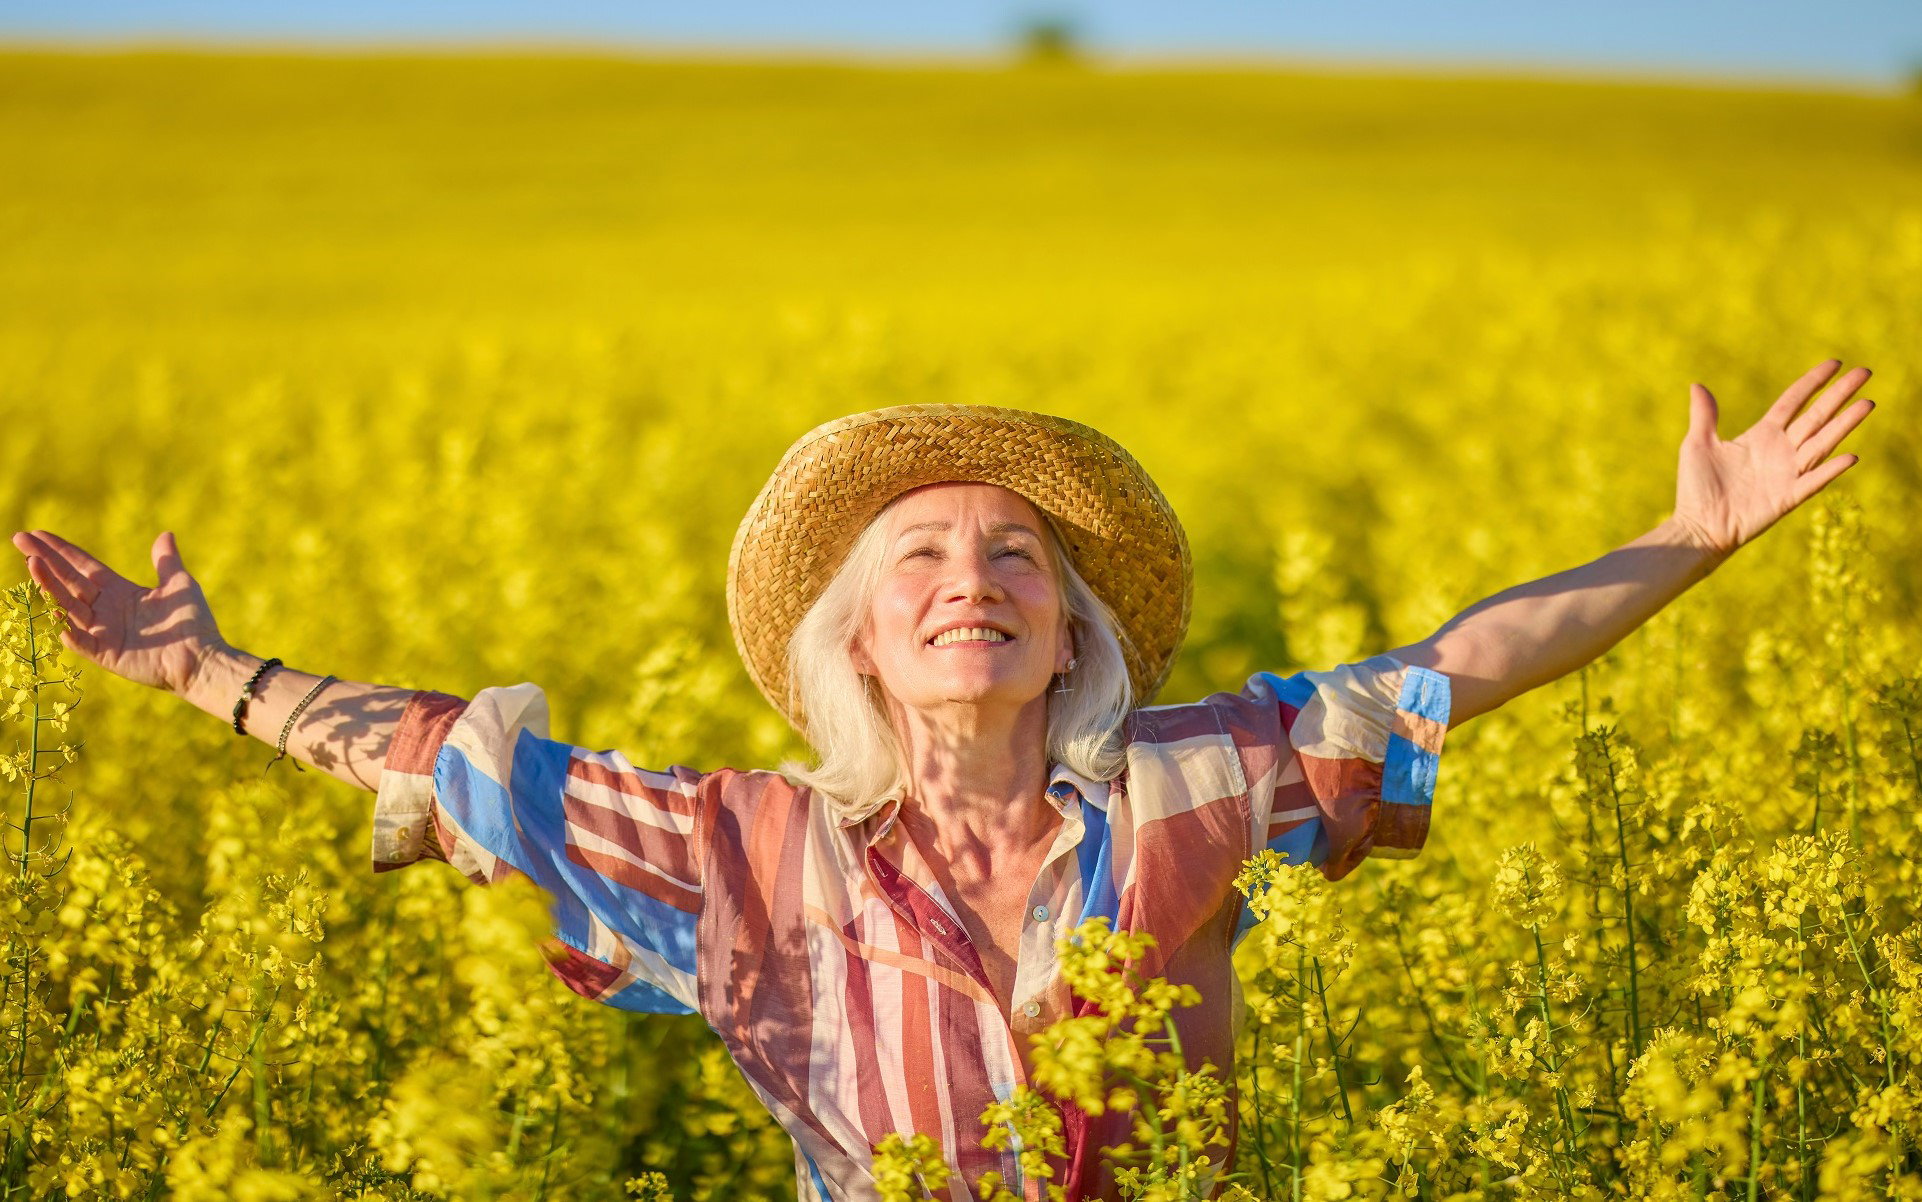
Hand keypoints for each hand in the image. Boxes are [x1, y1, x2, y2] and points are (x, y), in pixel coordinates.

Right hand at [9, 529, 230, 694]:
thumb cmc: (193, 622)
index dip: (61, 551)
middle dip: (45, 560)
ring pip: (68, 605)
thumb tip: (165, 534)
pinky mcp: (106, 653)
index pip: (83, 567)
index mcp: (120, 591)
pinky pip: (81, 641)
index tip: (38, 534)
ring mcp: (103, 631)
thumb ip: (166, 561)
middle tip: (20, 539)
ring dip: (50, 586)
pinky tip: (52, 612)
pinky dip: (68, 629)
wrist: (202, 658)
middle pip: (69, 581)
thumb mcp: (180, 584)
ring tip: (32, 564)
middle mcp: (106, 609)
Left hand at [1672, 359, 1876, 556]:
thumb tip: (1697, 385)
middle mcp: (1780, 450)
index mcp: (1762, 435)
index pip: (1794, 401)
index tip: (1836, 363)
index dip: (1813, 382)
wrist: (1697, 527)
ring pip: (1822, 443)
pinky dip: (1831, 470)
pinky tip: (1850, 457)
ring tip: (1867, 403)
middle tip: (1865, 372)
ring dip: (1844, 425)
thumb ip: (1705, 416)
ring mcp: (1787, 473)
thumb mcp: (1698, 445)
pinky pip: (1813, 481)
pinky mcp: (1787, 498)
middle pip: (1817, 416)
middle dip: (1840, 395)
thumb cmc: (1696, 488)